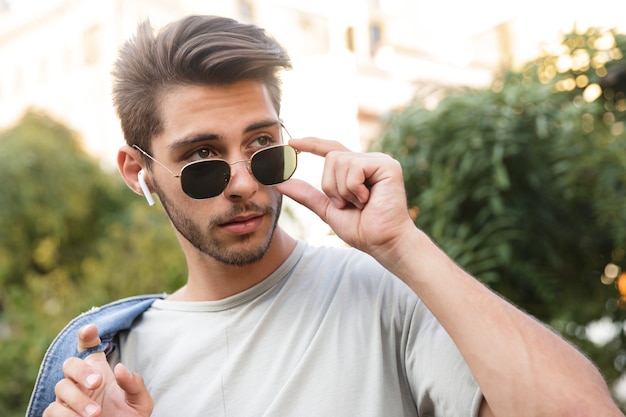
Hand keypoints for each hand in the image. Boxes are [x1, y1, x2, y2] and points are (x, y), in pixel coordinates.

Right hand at [43, 324, 152, 416]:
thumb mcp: (140, 402)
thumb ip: (135, 385)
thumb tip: (121, 368)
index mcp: (100, 371)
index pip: (89, 348)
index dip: (86, 336)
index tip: (90, 329)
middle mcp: (81, 382)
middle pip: (70, 363)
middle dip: (82, 371)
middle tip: (97, 382)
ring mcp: (69, 399)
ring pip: (61, 387)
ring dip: (78, 399)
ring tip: (97, 414)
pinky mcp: (59, 416)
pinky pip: (52, 410)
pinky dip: (65, 414)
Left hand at [277, 137, 415, 262]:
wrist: (382, 242)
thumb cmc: (362, 229)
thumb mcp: (328, 210)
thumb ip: (307, 195)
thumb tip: (281, 183)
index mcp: (356, 170)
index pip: (331, 150)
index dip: (312, 145)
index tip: (291, 144)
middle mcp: (368, 161)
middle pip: (331, 158)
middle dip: (331, 186)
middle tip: (348, 205)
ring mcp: (379, 161)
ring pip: (339, 161)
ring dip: (342, 190)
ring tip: (360, 203)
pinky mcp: (387, 165)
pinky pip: (354, 167)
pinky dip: (353, 188)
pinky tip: (368, 199)